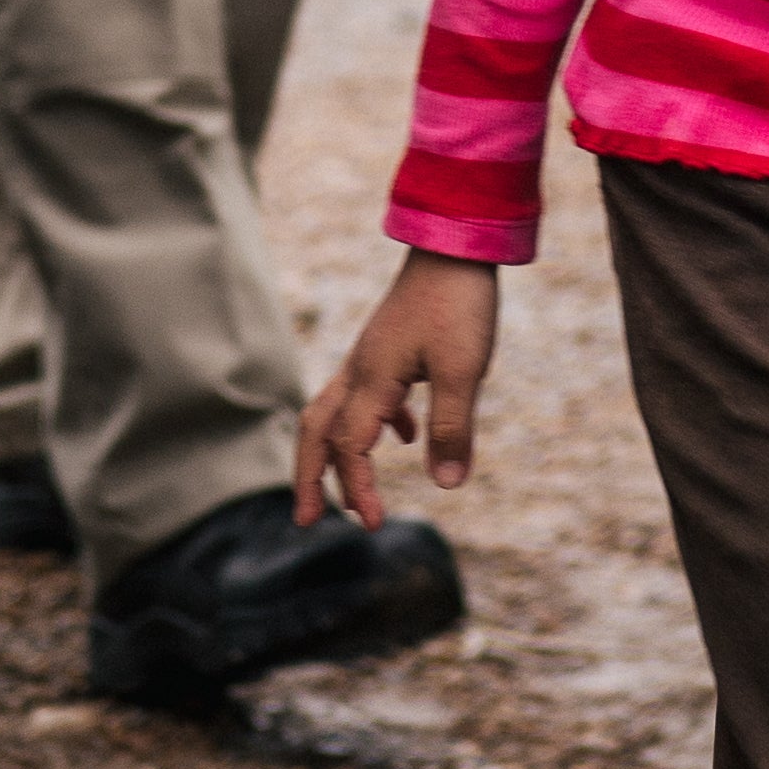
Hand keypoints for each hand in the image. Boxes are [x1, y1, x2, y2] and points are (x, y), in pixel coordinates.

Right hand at [294, 250, 500, 528]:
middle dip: (309, 477)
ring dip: (334, 454)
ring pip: (335, 413)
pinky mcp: (388, 347)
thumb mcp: (462, 371)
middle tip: (306, 520)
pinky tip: (404, 434)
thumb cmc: (458, 303)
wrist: (455, 244)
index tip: (372, 524)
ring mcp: (370, 357)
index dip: (356, 488)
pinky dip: (373, 424)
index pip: (350, 447)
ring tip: (342, 490)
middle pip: (317, 430)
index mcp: (372, 380)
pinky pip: (365, 394)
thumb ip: (451, 428)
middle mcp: (360, 370)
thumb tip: (447, 486)